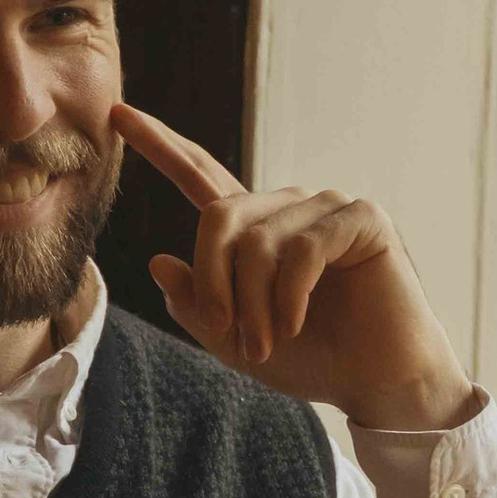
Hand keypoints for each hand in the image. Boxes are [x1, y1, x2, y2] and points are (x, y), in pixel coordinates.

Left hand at [115, 105, 476, 430]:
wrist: (378, 383)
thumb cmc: (316, 361)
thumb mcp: (236, 343)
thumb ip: (197, 306)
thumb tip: (158, 260)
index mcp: (256, 230)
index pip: (200, 176)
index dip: (160, 145)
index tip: (118, 114)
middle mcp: (288, 209)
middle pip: (219, 218)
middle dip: (215, 283)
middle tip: (229, 334)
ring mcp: (326, 209)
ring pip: (258, 240)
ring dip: (254, 301)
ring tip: (268, 341)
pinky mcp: (361, 219)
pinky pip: (302, 248)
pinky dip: (290, 294)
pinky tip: (297, 323)